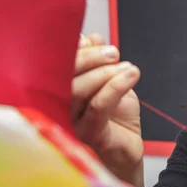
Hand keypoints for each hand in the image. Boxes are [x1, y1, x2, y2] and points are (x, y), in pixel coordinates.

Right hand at [72, 33, 144, 186]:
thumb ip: (99, 59)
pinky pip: (97, 107)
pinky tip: (131, 75)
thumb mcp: (109, 79)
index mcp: (58, 89)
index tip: (96, 40)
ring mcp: (69, 122)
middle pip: (62, 76)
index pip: (55, 64)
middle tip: (113, 52)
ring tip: (128, 68)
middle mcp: (57, 106)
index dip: (74, 49)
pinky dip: (116, 86)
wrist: (127, 148)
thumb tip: (92, 37)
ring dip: (105, 73)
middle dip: (89, 58)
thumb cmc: (115, 115)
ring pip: (78, 90)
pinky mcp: (88, 135)